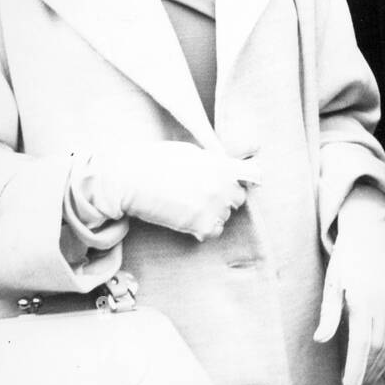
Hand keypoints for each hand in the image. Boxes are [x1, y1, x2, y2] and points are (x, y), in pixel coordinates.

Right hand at [86, 142, 259, 241]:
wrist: (131, 179)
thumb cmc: (155, 161)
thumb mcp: (190, 152)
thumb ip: (213, 161)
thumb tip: (227, 167)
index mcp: (221, 163)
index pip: (254, 175)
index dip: (246, 180)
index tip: (239, 183)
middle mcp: (222, 183)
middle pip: (239, 198)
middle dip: (225, 198)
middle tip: (204, 197)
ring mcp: (213, 204)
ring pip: (226, 215)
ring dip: (213, 213)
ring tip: (190, 207)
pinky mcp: (201, 224)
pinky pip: (214, 231)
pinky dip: (204, 229)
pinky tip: (189, 220)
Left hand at [313, 199, 384, 384]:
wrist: (372, 229)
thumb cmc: (348, 256)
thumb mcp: (333, 281)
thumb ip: (329, 312)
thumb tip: (321, 339)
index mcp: (363, 300)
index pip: (361, 345)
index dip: (356, 369)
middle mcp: (383, 303)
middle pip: (379, 347)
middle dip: (368, 370)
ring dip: (382, 363)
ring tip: (370, 377)